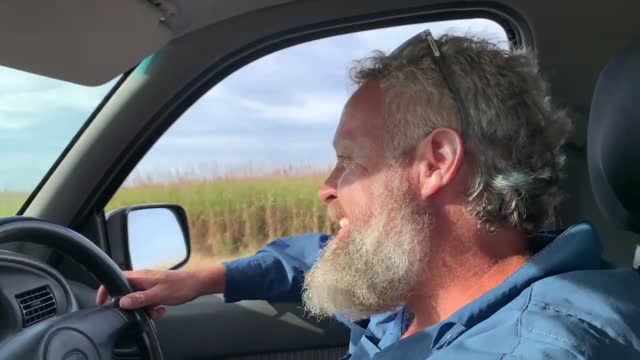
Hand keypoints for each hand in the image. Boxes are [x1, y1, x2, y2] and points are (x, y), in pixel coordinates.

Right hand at [96, 266, 224, 318]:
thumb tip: (122, 302)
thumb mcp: (160, 295)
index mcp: (140, 276)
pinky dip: (151, 308)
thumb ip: (140, 299)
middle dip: (130, 305)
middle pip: (125, 292)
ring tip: (156, 311)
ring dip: (144, 308)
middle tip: (140, 311)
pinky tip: (161, 310)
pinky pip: (147, 302)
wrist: (198, 284)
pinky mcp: (155, 291)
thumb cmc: (181, 286)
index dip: (106, 289)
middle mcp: (143, 279)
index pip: (116, 279)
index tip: (102, 302)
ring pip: (137, 299)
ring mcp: (149, 285)